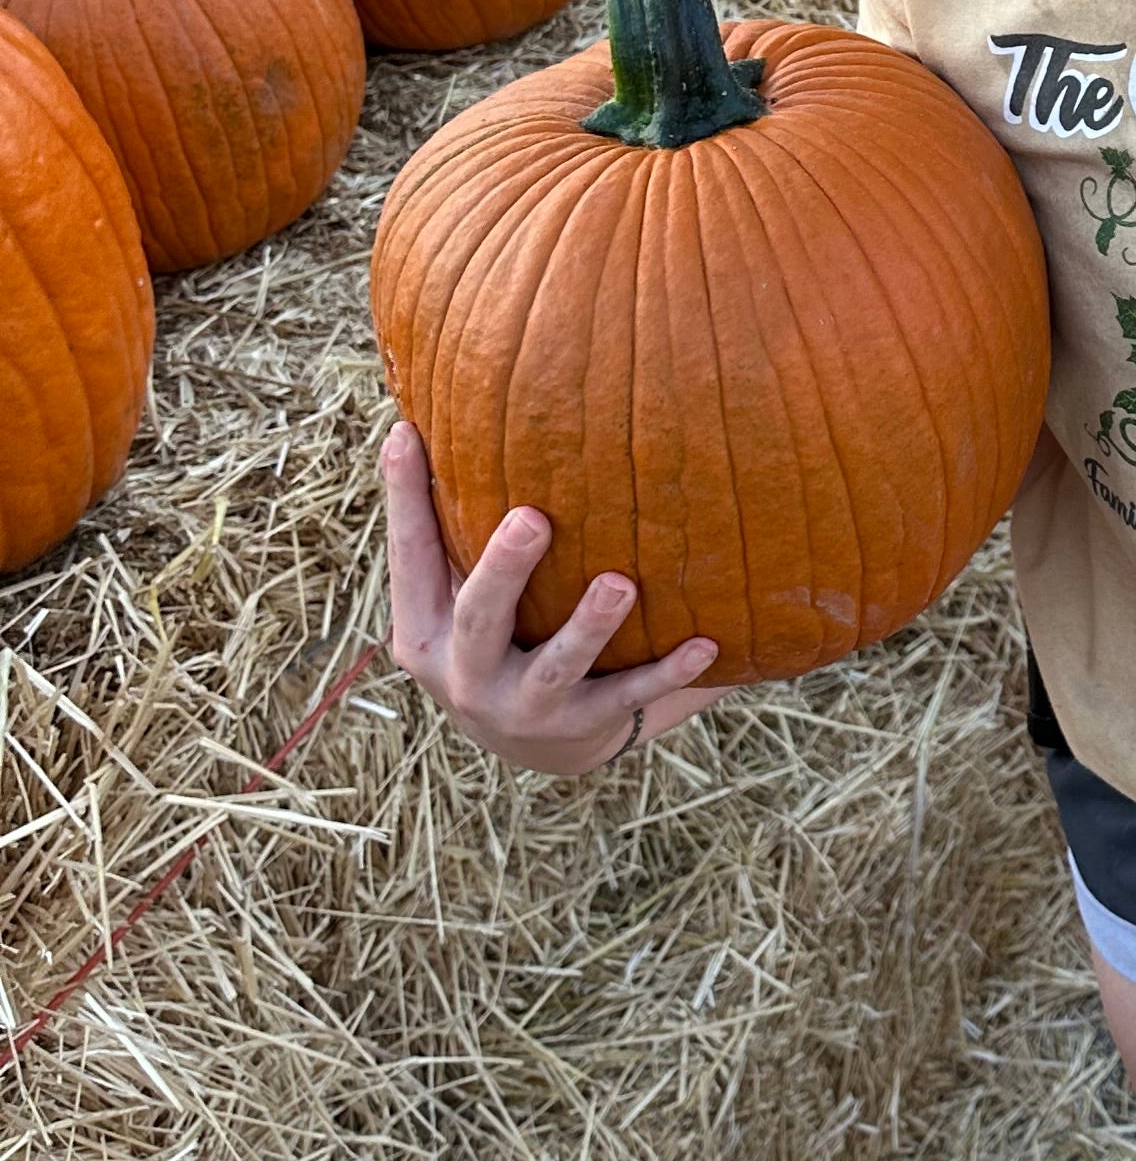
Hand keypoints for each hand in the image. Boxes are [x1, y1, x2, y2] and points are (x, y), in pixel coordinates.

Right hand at [383, 420, 720, 777]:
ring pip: (556, 666)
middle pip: (481, 616)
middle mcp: (464, 673)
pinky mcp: (581, 727)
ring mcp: (522, 706)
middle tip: (533, 518)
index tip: (407, 434)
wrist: (531, 747)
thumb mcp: (455, 596)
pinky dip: (667, 674)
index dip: (403, 498)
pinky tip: (706, 647)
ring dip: (588, 626)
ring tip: (621, 584)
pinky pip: (628, 698)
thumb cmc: (496, 636)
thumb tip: (430, 413)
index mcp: (424, 630)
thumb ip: (451, 530)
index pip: (410, 557)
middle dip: (505, 570)